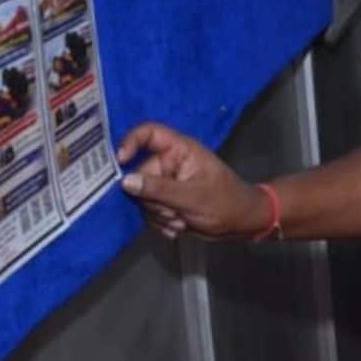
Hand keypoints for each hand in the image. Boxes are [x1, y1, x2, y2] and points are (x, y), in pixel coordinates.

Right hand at [117, 121, 270, 240]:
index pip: (149, 134)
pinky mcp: (166, 201)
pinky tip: (178, 227)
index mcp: (180, 150)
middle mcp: (169, 163)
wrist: (241, 224)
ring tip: (180, 220)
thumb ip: (158, 189)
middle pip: (139, 174)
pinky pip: (149, 211)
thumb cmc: (225, 202)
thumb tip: (125, 181)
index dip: (130, 142)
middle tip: (172, 212)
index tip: (120, 161)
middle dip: (151, 199)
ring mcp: (167, 183)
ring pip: (142, 197)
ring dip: (158, 214)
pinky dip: (160, 222)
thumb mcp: (192, 197)